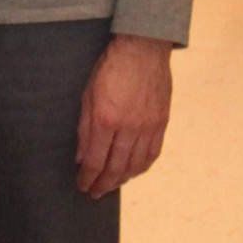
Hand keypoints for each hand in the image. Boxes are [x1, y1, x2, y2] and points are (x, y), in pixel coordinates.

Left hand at [74, 34, 174, 198]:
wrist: (143, 49)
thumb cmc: (110, 69)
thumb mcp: (87, 96)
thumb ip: (84, 130)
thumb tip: (81, 158)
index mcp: (106, 120)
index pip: (95, 161)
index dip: (87, 178)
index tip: (82, 186)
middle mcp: (129, 128)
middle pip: (115, 168)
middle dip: (103, 184)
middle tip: (94, 193)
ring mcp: (148, 127)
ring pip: (136, 165)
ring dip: (122, 179)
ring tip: (111, 185)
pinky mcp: (162, 122)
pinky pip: (153, 153)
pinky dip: (142, 167)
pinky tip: (133, 172)